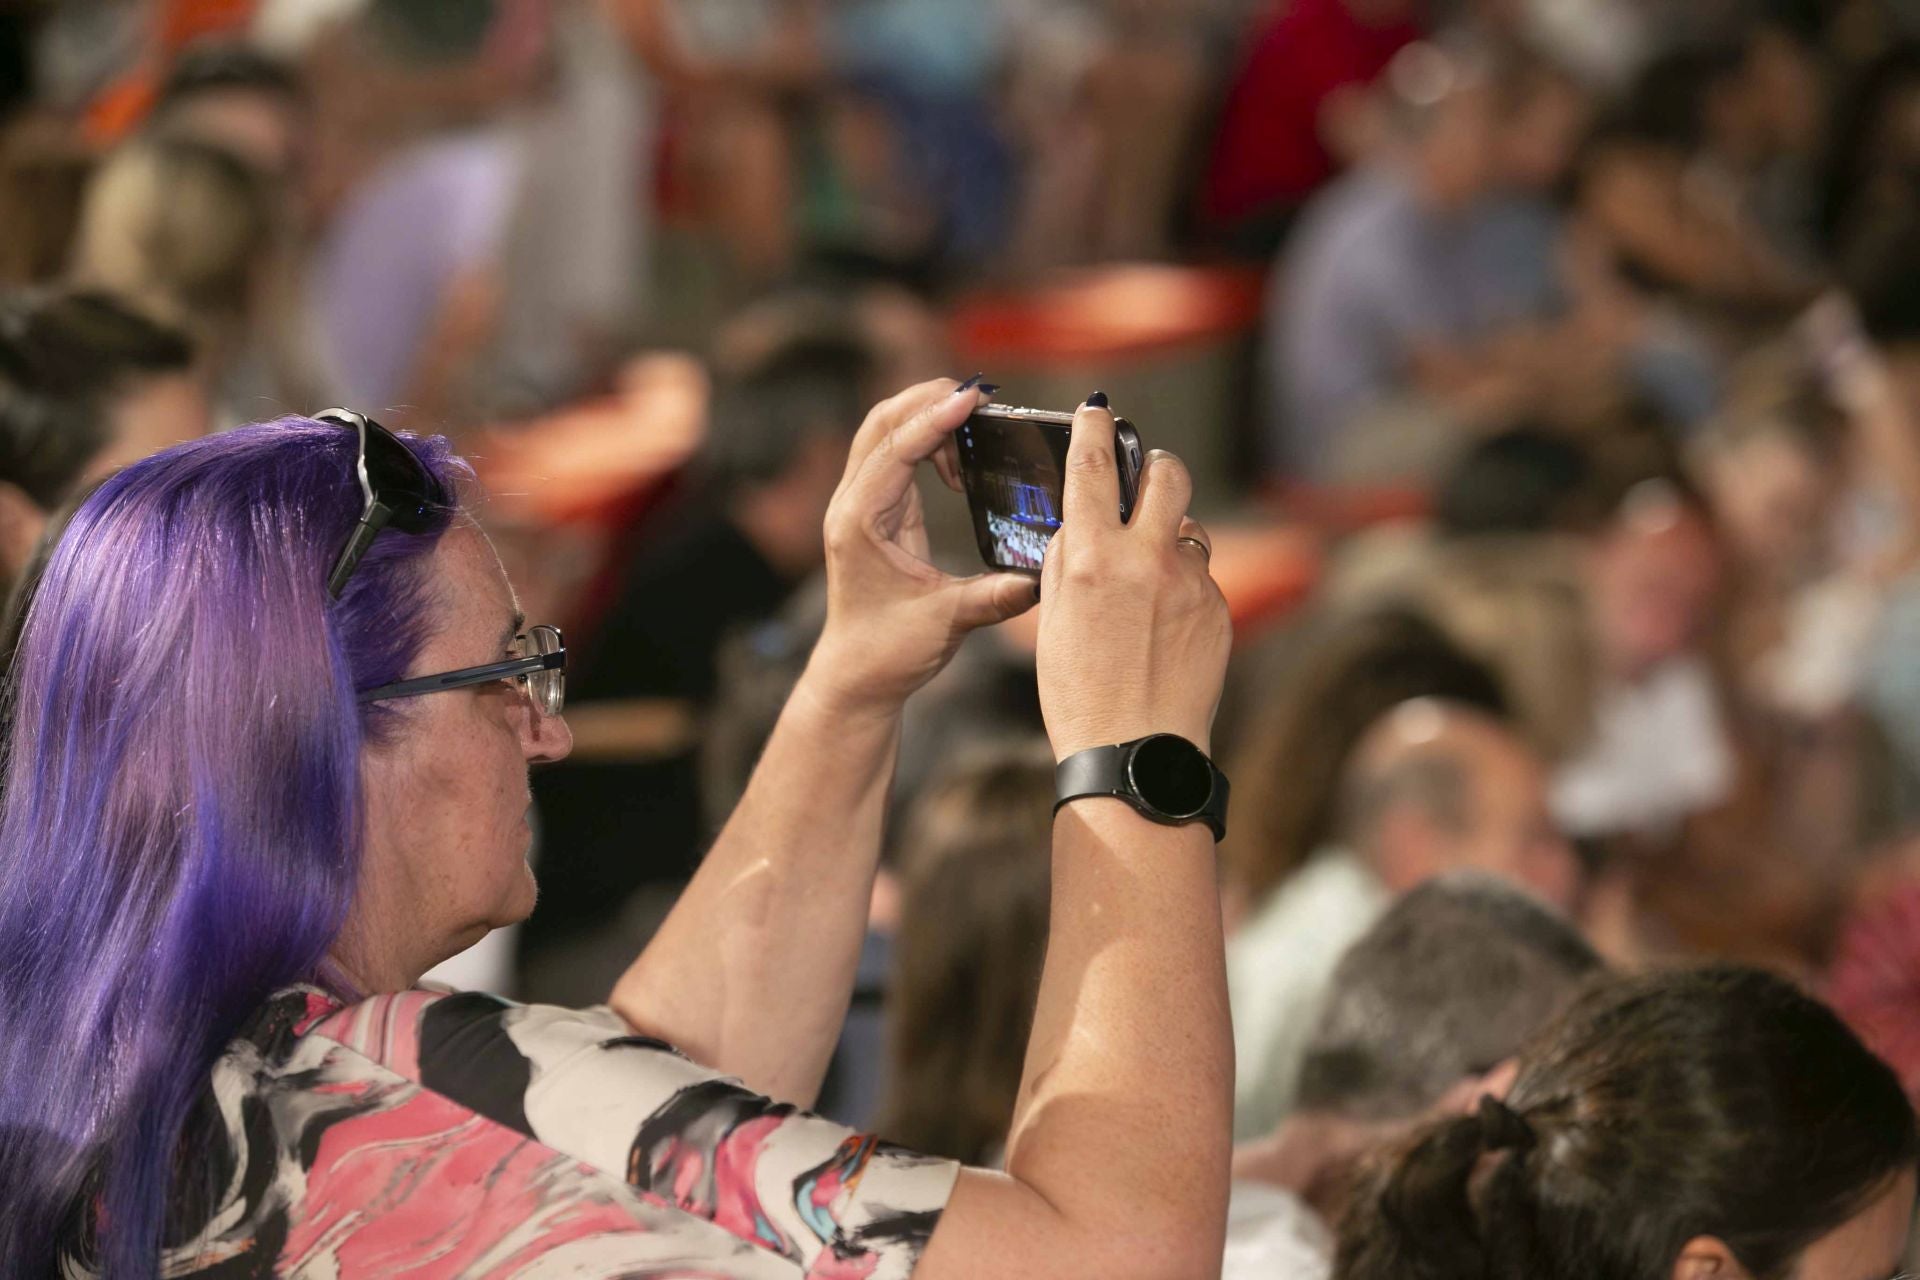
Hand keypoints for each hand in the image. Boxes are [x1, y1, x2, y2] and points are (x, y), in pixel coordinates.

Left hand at [806, 379, 1036, 718]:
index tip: (976, 398)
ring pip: (885, 432)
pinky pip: (895, 455)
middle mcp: (851, 505)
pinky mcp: (873, 511)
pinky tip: (961, 461)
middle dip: (929, 400)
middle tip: (983, 397)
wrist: (856, 677)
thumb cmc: (888, 652)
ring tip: (978, 423)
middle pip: (882, 423)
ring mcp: (858, 504)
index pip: (896, 449)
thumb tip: (1041, 578)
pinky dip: (927, 442)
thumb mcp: (947, 623)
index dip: (936, 419)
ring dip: (927, 416)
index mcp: (859, 522)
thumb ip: (994, 597)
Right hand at [1036, 401, 1230, 758]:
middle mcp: (1145, 559)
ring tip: (1150, 579)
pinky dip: (1184, 589)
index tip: (1098, 410)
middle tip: (1148, 476)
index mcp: (1091, 558)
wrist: (1134, 752)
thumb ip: (1067, 563)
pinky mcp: (1218, 610)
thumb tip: (1082, 525)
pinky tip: (1165, 629)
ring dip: (1170, 538)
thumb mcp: (1052, 620)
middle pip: (1167, 475)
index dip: (1095, 428)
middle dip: (1157, 467)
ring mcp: (1189, 583)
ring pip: (1188, 531)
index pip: (1092, 468)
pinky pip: (1201, 579)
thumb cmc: (1079, 694)